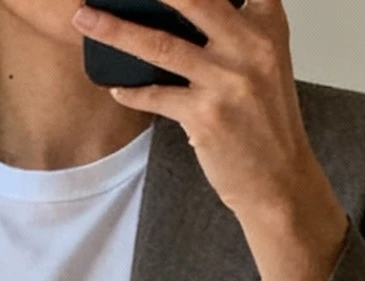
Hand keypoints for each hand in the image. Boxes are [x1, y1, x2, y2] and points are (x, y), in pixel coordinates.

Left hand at [72, 0, 346, 280]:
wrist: (279, 181)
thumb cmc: (267, 123)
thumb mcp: (267, 61)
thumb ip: (238, 30)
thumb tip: (185, 10)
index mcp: (266, 26)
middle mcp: (248, 46)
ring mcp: (225, 81)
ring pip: (160, 44)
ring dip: (116, 30)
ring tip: (85, 19)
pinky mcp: (205, 115)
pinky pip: (156, 96)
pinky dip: (132, 93)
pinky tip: (116, 89)